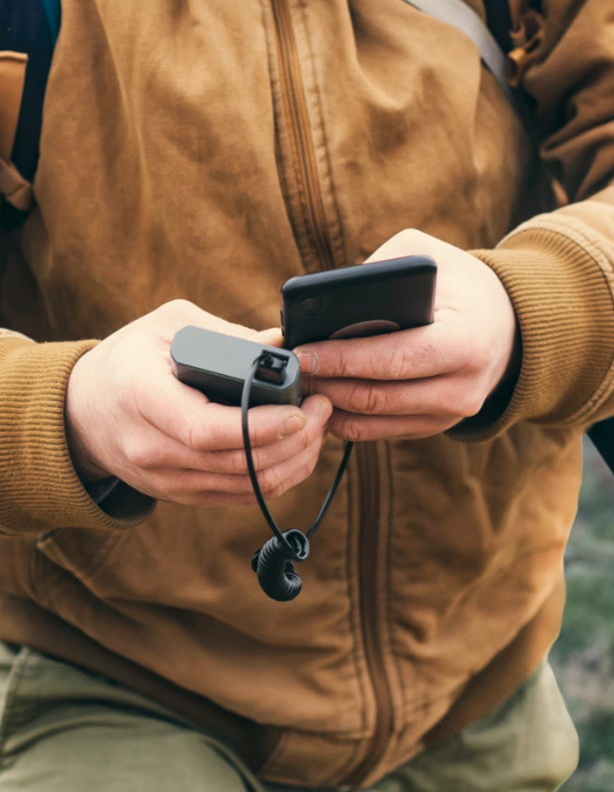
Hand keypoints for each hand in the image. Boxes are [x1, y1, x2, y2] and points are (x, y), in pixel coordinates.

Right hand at [66, 300, 332, 506]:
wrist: (81, 411)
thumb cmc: (130, 359)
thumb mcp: (168, 325)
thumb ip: (226, 333)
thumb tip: (282, 345)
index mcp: (144, 399)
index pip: (206, 429)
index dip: (260, 427)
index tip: (299, 412)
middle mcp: (152, 449)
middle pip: (236, 463)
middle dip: (294, 440)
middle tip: (322, 408)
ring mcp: (166, 480)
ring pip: (246, 486)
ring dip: (295, 460)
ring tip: (318, 426)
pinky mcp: (182, 495)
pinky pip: (241, 497)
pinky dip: (279, 476)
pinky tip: (299, 450)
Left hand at [297, 229, 517, 441]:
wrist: (507, 324)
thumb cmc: (461, 285)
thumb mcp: (429, 256)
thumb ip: (381, 270)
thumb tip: (327, 302)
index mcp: (464, 342)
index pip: (392, 358)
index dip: (342, 358)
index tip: (303, 350)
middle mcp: (462, 387)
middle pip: (377, 396)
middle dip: (326, 383)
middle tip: (290, 368)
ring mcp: (452, 414)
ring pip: (374, 420)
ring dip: (331, 404)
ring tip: (300, 383)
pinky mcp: (438, 426)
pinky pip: (381, 431)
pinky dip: (346, 418)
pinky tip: (323, 398)